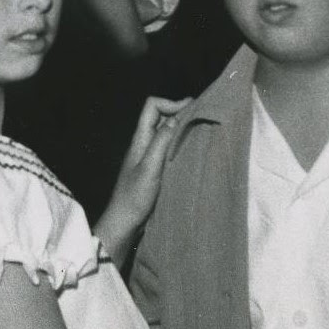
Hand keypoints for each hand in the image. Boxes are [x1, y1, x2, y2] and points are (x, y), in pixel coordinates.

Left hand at [97, 97, 190, 248]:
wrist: (125, 224)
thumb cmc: (134, 197)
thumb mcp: (149, 167)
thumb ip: (161, 141)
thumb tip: (176, 118)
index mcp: (140, 139)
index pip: (152, 106)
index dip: (171, 103)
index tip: (191, 111)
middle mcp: (145, 144)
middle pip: (162, 118)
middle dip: (181, 115)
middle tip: (203, 119)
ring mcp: (150, 157)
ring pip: (168, 134)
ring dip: (183, 132)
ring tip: (202, 135)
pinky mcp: (156, 170)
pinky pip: (170, 151)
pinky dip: (182, 147)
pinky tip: (194, 154)